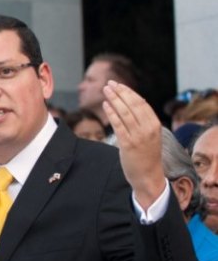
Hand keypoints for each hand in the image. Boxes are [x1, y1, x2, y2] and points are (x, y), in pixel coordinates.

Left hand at [103, 80, 165, 209]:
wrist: (148, 176)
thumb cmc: (147, 156)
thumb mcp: (150, 136)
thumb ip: (142, 122)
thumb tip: (132, 105)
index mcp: (155, 124)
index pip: (141, 103)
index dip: (129, 92)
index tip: (119, 85)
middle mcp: (148, 128)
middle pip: (132, 104)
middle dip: (120, 92)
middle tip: (109, 84)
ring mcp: (138, 136)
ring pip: (124, 112)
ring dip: (114, 99)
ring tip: (106, 90)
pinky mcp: (128, 144)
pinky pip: (118, 125)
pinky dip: (111, 113)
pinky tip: (106, 105)